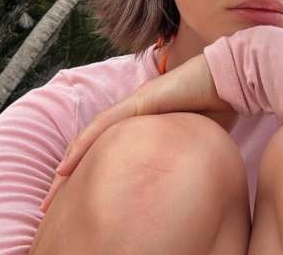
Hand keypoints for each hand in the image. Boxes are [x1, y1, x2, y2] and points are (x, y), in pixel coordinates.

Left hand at [40, 54, 235, 212]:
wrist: (229, 79)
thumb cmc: (217, 105)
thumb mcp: (196, 136)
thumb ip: (182, 152)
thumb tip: (182, 182)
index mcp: (147, 122)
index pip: (112, 149)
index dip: (93, 170)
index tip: (81, 197)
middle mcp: (135, 112)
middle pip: (96, 144)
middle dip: (74, 173)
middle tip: (56, 203)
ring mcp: (135, 104)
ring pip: (93, 135)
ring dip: (70, 162)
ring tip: (54, 190)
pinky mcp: (139, 101)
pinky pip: (105, 124)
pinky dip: (84, 143)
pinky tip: (67, 163)